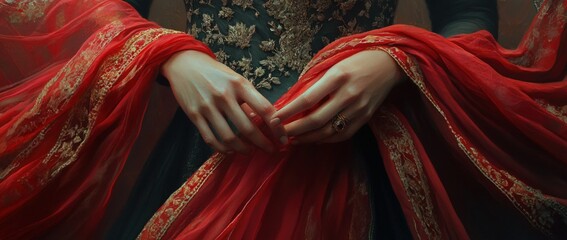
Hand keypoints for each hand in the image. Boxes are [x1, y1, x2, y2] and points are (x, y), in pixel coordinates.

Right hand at [162, 50, 284, 152]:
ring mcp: (208, 106)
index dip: (277, 127)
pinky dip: (222, 149)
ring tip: (249, 151)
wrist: (185, 64)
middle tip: (269, 150)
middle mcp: (224, 95)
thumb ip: (248, 99)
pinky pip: (210, 138)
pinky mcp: (194, 115)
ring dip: (243, 149)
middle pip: (247, 128)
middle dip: (262, 143)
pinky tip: (229, 150)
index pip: (264, 109)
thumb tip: (261, 120)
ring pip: (229, 137)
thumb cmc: (215, 72)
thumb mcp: (235, 79)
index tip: (282, 138)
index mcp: (239, 84)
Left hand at [275, 50, 402, 143]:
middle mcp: (348, 94)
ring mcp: (358, 109)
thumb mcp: (333, 65)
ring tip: (292, 139)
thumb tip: (290, 101)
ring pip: (328, 131)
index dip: (289, 111)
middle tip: (279, 133)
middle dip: (294, 130)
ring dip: (307, 138)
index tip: (274, 118)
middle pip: (316, 120)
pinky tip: (312, 139)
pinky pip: (341, 135)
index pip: (307, 99)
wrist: (389, 64)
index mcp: (337, 77)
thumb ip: (315, 83)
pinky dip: (324, 140)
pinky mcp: (365, 118)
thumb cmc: (356, 61)